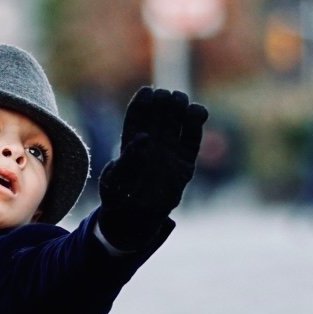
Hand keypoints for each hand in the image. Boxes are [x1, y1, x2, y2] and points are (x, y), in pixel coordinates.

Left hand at [97, 86, 207, 248]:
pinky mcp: (185, 163)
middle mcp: (151, 144)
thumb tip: (143, 138)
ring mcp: (169, 152)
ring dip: (180, 108)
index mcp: (130, 143)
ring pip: (176, 123)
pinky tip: (197, 110)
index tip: (147, 92)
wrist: (136, 221)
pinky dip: (196, 124)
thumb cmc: (119, 200)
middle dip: (163, 102)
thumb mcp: (115, 181)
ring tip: (180, 99)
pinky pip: (192, 140)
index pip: (136, 117)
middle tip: (167, 95)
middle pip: (158, 116)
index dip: (142, 103)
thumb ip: (128, 160)